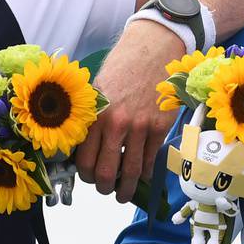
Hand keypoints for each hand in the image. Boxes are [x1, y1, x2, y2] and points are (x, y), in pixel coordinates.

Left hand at [79, 21, 184, 202]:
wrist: (152, 50)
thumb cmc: (122, 67)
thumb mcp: (97, 90)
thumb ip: (91, 119)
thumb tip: (84, 148)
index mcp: (94, 115)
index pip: (84, 160)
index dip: (85, 176)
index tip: (89, 177)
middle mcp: (115, 124)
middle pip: (106, 172)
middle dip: (104, 188)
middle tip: (106, 190)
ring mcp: (139, 127)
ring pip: (130, 171)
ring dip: (126, 189)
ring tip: (123, 194)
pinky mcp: (159, 127)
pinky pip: (149, 160)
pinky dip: (144, 173)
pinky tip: (141, 176)